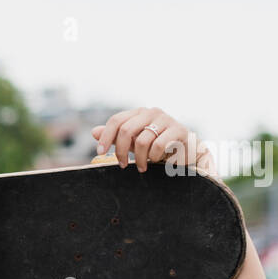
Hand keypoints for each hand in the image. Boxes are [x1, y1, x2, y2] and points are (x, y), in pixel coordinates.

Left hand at [90, 107, 214, 176]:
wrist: (183, 150)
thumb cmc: (154, 145)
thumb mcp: (132, 142)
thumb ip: (115, 136)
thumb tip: (94, 132)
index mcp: (138, 113)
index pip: (116, 120)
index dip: (106, 136)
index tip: (99, 153)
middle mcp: (151, 112)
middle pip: (126, 129)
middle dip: (120, 151)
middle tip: (122, 165)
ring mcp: (166, 119)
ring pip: (142, 140)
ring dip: (139, 158)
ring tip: (141, 167)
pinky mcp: (179, 130)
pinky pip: (159, 145)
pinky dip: (154, 157)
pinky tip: (156, 161)